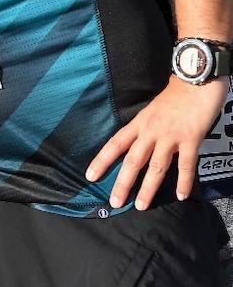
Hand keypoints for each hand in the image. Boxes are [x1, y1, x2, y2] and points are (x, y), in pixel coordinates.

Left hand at [86, 76, 227, 208]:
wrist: (197, 80)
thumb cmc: (176, 94)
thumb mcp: (152, 110)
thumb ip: (145, 128)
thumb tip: (139, 144)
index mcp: (139, 123)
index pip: (115, 144)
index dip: (102, 160)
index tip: (90, 176)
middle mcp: (151, 131)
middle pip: (133, 161)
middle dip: (122, 183)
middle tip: (114, 202)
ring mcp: (171, 136)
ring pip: (156, 167)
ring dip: (148, 188)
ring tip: (141, 206)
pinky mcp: (191, 139)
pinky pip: (186, 165)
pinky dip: (183, 181)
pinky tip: (180, 195)